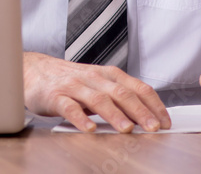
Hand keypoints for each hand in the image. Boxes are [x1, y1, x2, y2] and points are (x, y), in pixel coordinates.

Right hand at [23, 51, 170, 132]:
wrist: (35, 71)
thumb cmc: (71, 81)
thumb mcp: (99, 84)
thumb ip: (119, 96)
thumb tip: (147, 117)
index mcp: (108, 74)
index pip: (137, 87)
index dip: (153, 104)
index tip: (165, 121)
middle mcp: (94, 78)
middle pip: (121, 93)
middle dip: (140, 111)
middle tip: (153, 128)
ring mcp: (74, 86)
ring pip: (98, 99)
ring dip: (115, 115)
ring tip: (127, 129)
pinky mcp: (55, 96)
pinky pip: (69, 107)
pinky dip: (80, 118)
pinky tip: (90, 128)